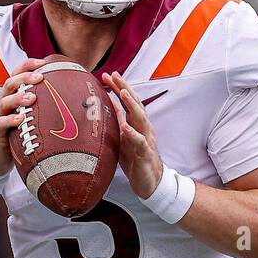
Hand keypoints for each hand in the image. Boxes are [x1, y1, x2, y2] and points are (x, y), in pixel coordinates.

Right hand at [0, 59, 48, 175]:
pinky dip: (10, 120)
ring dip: (18, 98)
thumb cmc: (14, 137)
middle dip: (24, 78)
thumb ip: (39, 109)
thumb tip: (68, 103)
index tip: (43, 62)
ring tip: (32, 97)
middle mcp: (2, 105)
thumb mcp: (26, 120)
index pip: (15, 76)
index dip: (27, 66)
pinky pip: (1, 124)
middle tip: (40, 77)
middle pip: (9, 84)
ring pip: (4, 102)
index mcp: (10, 98)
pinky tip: (21, 119)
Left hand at [101, 72, 162, 199]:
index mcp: (137, 124)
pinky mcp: (145, 155)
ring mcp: (146, 140)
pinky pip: (140, 142)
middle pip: (136, 104)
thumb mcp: (123, 138)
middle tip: (114, 74)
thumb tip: (107, 105)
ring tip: (122, 93)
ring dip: (132, 105)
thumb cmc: (135, 160)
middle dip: (125, 88)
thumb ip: (118, 122)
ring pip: (141, 119)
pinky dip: (132, 133)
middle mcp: (143, 129)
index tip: (107, 74)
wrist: (150, 183)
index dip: (119, 87)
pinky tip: (125, 126)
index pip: (129, 101)